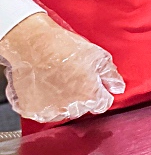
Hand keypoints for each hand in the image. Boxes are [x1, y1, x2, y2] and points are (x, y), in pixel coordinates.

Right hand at [0, 13, 124, 122]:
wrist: (32, 43)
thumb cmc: (64, 48)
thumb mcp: (98, 56)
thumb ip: (111, 75)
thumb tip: (117, 88)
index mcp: (89, 96)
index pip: (102, 105)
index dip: (100, 93)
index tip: (94, 84)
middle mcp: (70, 108)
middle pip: (82, 108)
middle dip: (81, 96)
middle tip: (72, 76)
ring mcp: (48, 111)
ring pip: (62, 111)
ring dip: (62, 101)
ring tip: (56, 79)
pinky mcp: (30, 110)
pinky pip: (41, 111)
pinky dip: (43, 102)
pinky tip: (43, 86)